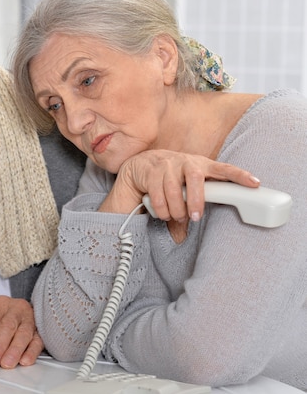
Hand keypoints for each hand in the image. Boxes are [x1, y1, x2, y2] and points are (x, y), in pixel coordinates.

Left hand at [0, 296, 43, 368]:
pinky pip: (38, 340)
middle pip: (7, 326)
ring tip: (6, 363)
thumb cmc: (4, 319)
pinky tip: (25, 360)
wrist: (26, 312)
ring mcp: (30, 319)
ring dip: (14, 350)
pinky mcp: (42, 330)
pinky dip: (31, 351)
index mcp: (0, 305)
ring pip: (23, 333)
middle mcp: (16, 309)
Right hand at [101, 150, 259, 221]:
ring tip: (177, 217)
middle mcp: (185, 161)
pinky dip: (161, 209)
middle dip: (195, 200)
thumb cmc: (169, 178)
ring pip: (173, 189)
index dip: (239, 175)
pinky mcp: (150, 170)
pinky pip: (157, 194)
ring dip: (175, 209)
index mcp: (200, 164)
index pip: (223, 168)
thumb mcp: (186, 186)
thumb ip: (193, 204)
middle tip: (195, 217)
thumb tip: (190, 232)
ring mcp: (166, 164)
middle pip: (194, 177)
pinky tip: (163, 213)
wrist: (139, 165)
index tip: (254, 184)